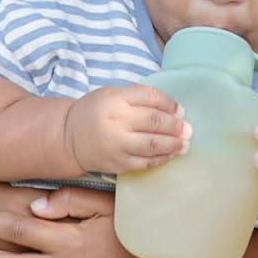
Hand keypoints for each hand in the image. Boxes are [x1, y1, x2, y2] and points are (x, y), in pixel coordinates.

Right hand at [63, 86, 189, 174]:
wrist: (69, 137)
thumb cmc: (96, 112)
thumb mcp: (113, 94)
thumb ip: (139, 97)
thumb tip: (174, 110)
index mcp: (117, 98)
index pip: (151, 97)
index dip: (170, 104)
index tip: (180, 111)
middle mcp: (117, 120)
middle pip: (155, 121)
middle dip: (176, 126)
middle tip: (188, 130)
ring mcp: (117, 144)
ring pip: (153, 145)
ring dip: (174, 145)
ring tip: (185, 145)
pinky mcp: (117, 163)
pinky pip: (145, 162)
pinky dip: (161, 159)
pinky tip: (169, 155)